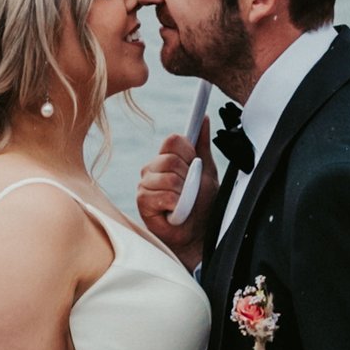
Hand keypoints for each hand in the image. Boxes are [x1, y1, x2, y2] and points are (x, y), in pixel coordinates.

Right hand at [136, 133, 215, 266]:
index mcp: (165, 158)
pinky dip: (177, 205)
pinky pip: (164, 196)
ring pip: (168, 178)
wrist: (198, 232)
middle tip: (190, 190)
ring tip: (184, 202)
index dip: (188, 152)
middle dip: (188, 176)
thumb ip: (202, 144)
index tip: (196, 166)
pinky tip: (175, 211)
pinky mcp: (142, 202)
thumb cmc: (201, 203)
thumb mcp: (206, 170)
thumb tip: (202, 118)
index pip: (173, 140)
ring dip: (184, 193)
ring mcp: (144, 185)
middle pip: (170, 159)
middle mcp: (151, 169)